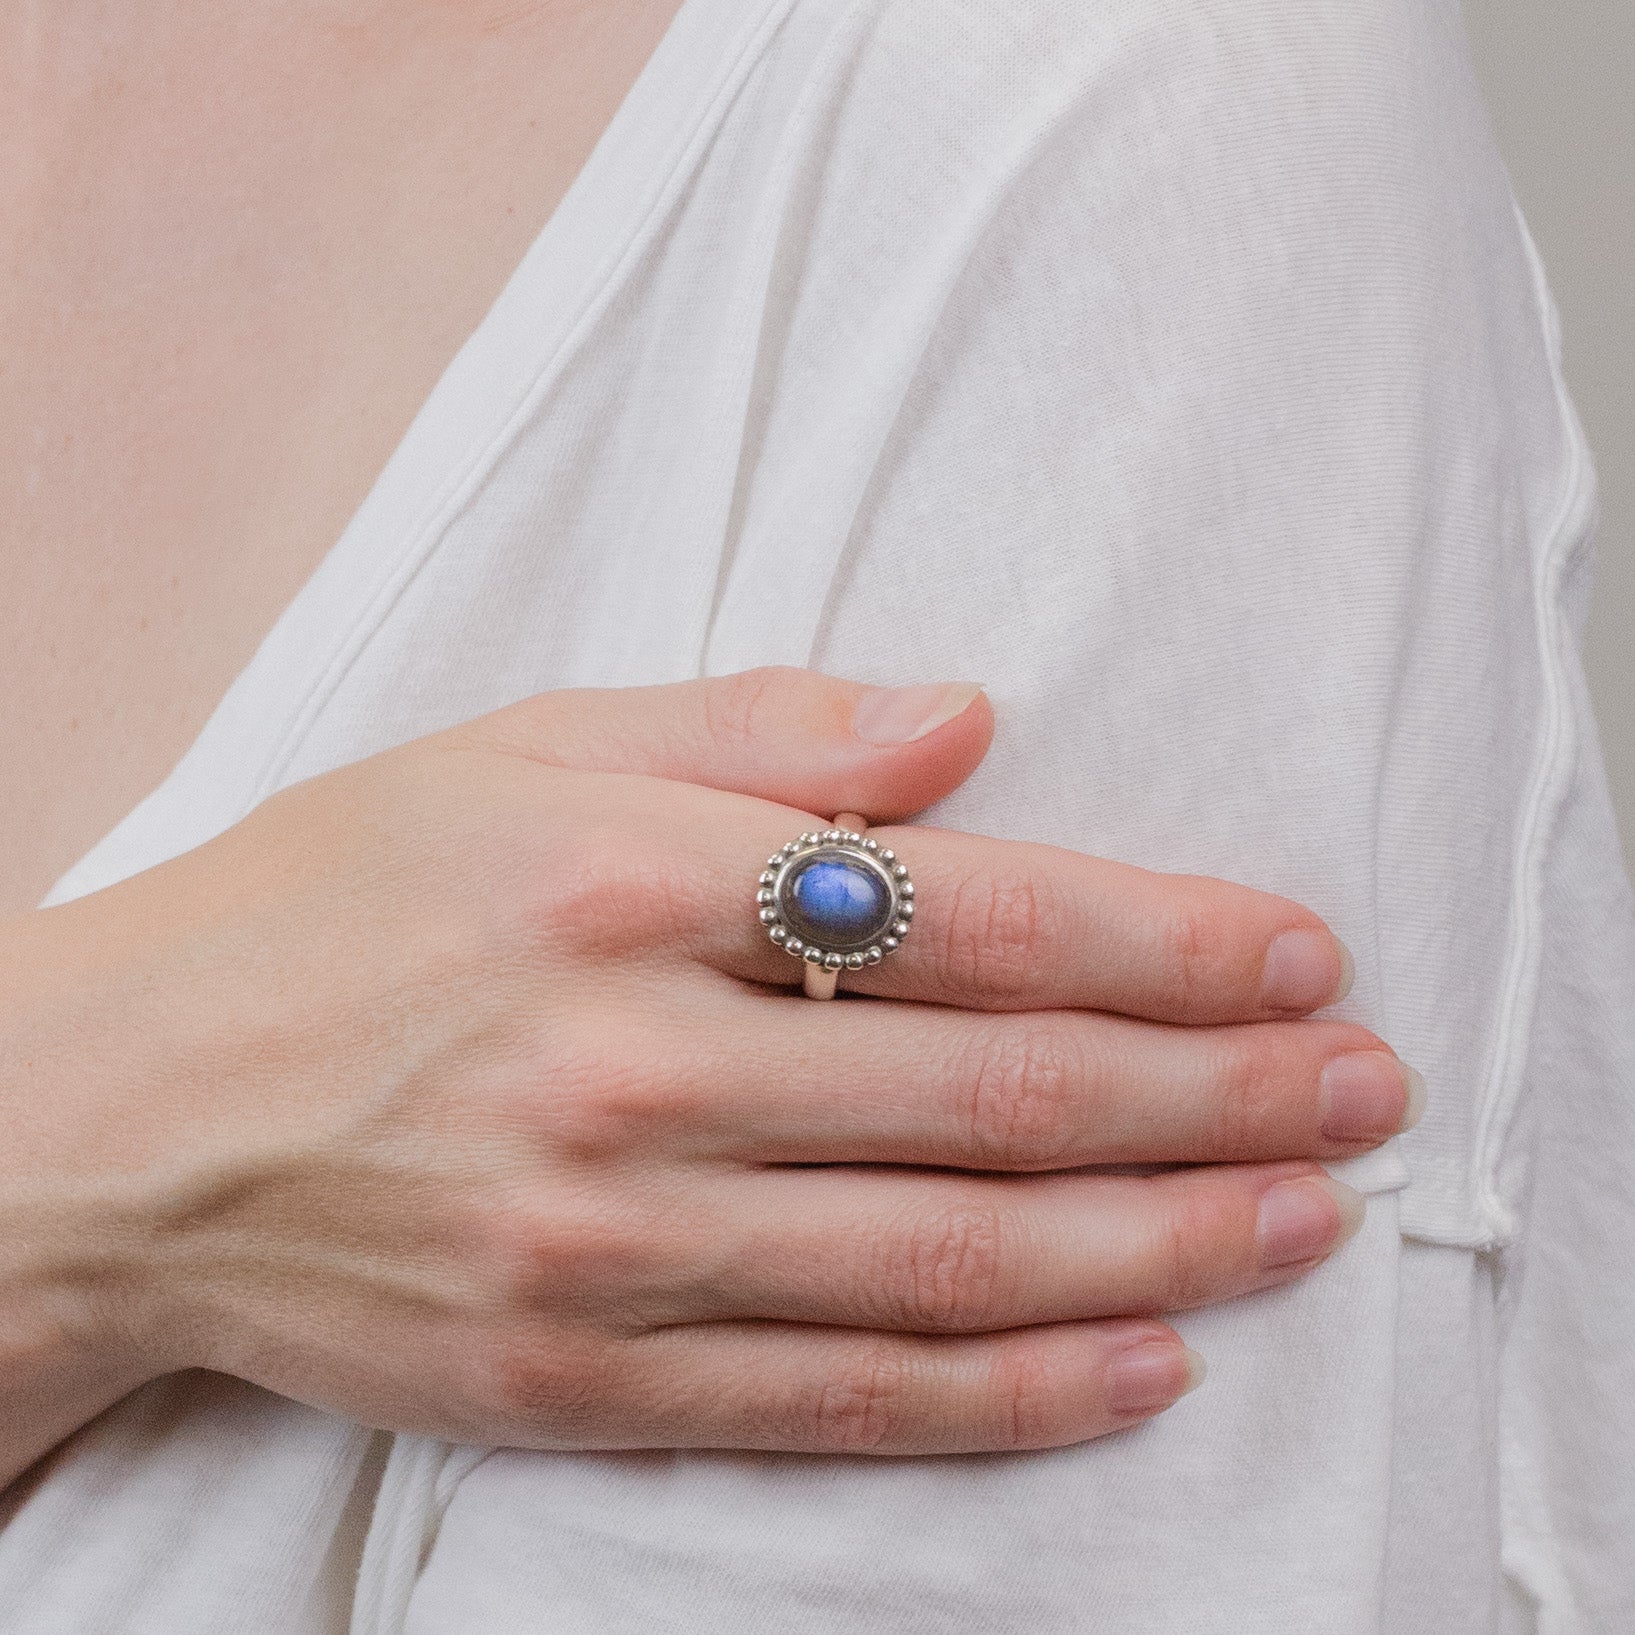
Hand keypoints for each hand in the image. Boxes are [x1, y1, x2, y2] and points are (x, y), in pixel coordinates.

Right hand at [0, 668, 1413, 1469]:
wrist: (121, 1120)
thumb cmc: (330, 903)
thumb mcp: (516, 749)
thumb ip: (754, 730)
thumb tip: (965, 723)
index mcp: (622, 881)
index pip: (962, 912)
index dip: (1155, 936)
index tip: (1289, 950)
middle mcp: (631, 1070)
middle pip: (994, 1093)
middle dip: (1213, 1091)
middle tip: (1360, 1087)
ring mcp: (610, 1247)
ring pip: (951, 1260)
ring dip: (1161, 1244)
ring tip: (1305, 1219)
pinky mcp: (581, 1377)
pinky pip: (843, 1396)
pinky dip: (1011, 1389)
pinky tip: (1142, 1363)